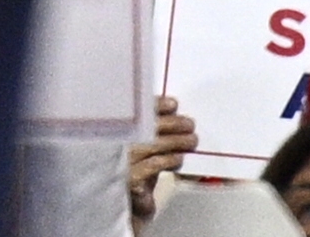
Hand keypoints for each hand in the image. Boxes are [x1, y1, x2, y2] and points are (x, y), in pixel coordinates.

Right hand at [127, 98, 196, 222]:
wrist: (131, 204)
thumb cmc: (139, 171)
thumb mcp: (144, 148)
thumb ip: (154, 131)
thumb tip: (176, 115)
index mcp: (118, 131)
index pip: (137, 111)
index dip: (156, 105)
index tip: (173, 104)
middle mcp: (117, 143)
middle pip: (147, 125)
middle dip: (173, 123)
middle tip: (190, 124)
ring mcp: (123, 161)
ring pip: (154, 144)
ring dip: (177, 141)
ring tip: (192, 141)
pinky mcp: (131, 179)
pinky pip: (154, 164)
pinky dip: (170, 159)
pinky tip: (179, 158)